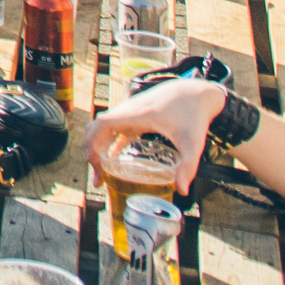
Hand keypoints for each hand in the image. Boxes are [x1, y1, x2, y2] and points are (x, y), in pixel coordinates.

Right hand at [87, 72, 225, 183]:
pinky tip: (113, 160)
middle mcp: (127, 111)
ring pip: (101, 127)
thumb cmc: (193, 114)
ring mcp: (128, 112)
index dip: (92, 142)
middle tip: (99, 178)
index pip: (103, 123)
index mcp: (137, 114)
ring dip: (96, 147)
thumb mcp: (193, 142)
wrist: (194, 92)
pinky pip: (112, 128)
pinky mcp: (133, 115)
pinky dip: (107, 143)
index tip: (95, 165)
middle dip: (91, 152)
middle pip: (96, 128)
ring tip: (102, 173)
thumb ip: (188, 167)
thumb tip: (182, 191)